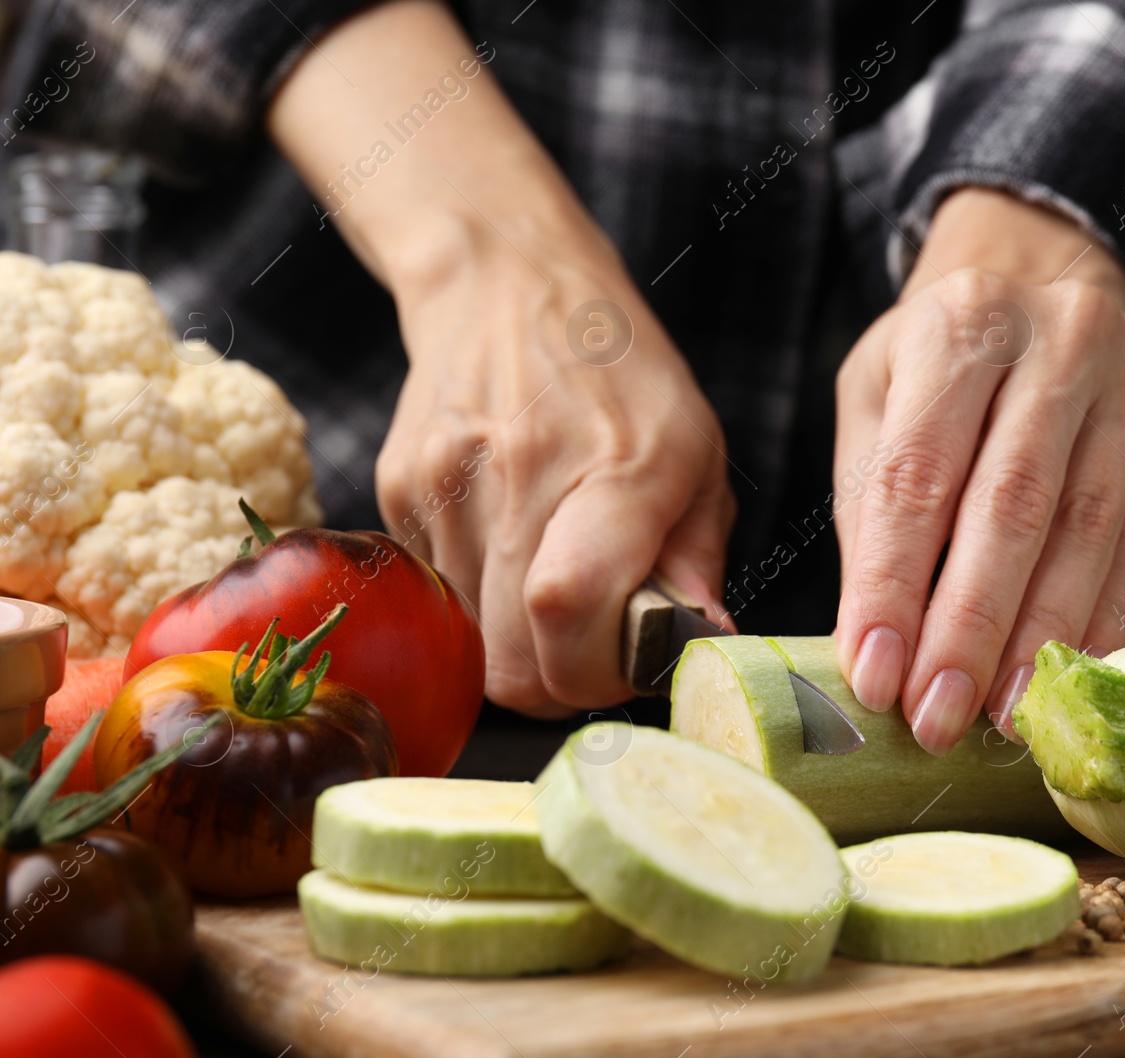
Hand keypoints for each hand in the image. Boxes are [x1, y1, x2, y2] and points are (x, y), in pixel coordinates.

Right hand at [378, 243, 734, 713]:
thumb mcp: (698, 455)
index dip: (595, 674)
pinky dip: (478, 595)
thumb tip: (696, 647)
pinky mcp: (396, 490)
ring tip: (553, 569)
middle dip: (559, 677)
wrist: (507, 284)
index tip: (623, 662)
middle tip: (595, 637)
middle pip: (512, 662)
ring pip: (470, 642)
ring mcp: (445, 483)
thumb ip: (697, 561)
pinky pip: (439, 595)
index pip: (570, 614)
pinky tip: (508, 537)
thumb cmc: (621, 374)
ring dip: (517, 639)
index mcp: (616, 467)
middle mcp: (521, 475)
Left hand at [833, 189, 1124, 752]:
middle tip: (934, 716)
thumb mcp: (876, 399)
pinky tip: (1066, 679)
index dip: (891, 583)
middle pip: (1010, 505)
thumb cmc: (938, 359)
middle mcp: (1058, 339)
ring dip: (1040, 638)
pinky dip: (1100, 621)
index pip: (916, 472)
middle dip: (969, 626)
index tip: (872, 673)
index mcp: (961, 320)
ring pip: (1086, 531)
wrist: (1042, 282)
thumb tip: (878, 645)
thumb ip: (871, 506)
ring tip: (998, 718)